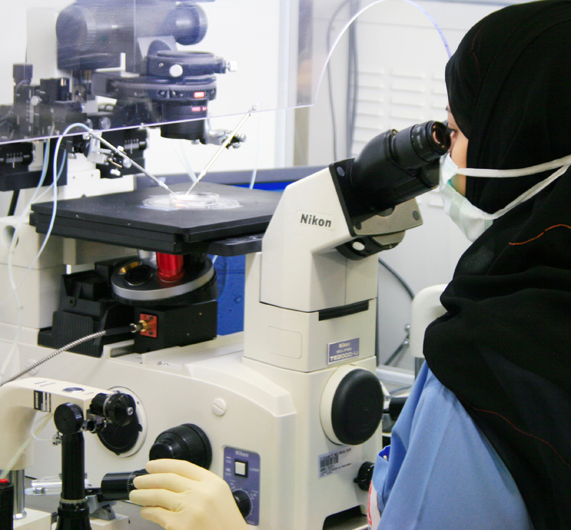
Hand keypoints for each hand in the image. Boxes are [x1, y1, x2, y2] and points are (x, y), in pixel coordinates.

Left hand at [129, 459, 248, 529]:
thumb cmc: (226, 525)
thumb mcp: (220, 497)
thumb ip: (201, 486)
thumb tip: (174, 482)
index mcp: (212, 483)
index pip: (183, 466)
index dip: (163, 464)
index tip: (151, 466)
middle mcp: (201, 493)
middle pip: (168, 479)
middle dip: (149, 479)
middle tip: (139, 480)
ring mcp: (189, 509)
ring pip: (158, 495)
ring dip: (143, 494)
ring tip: (136, 494)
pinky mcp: (179, 526)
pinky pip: (158, 514)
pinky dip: (148, 511)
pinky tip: (146, 511)